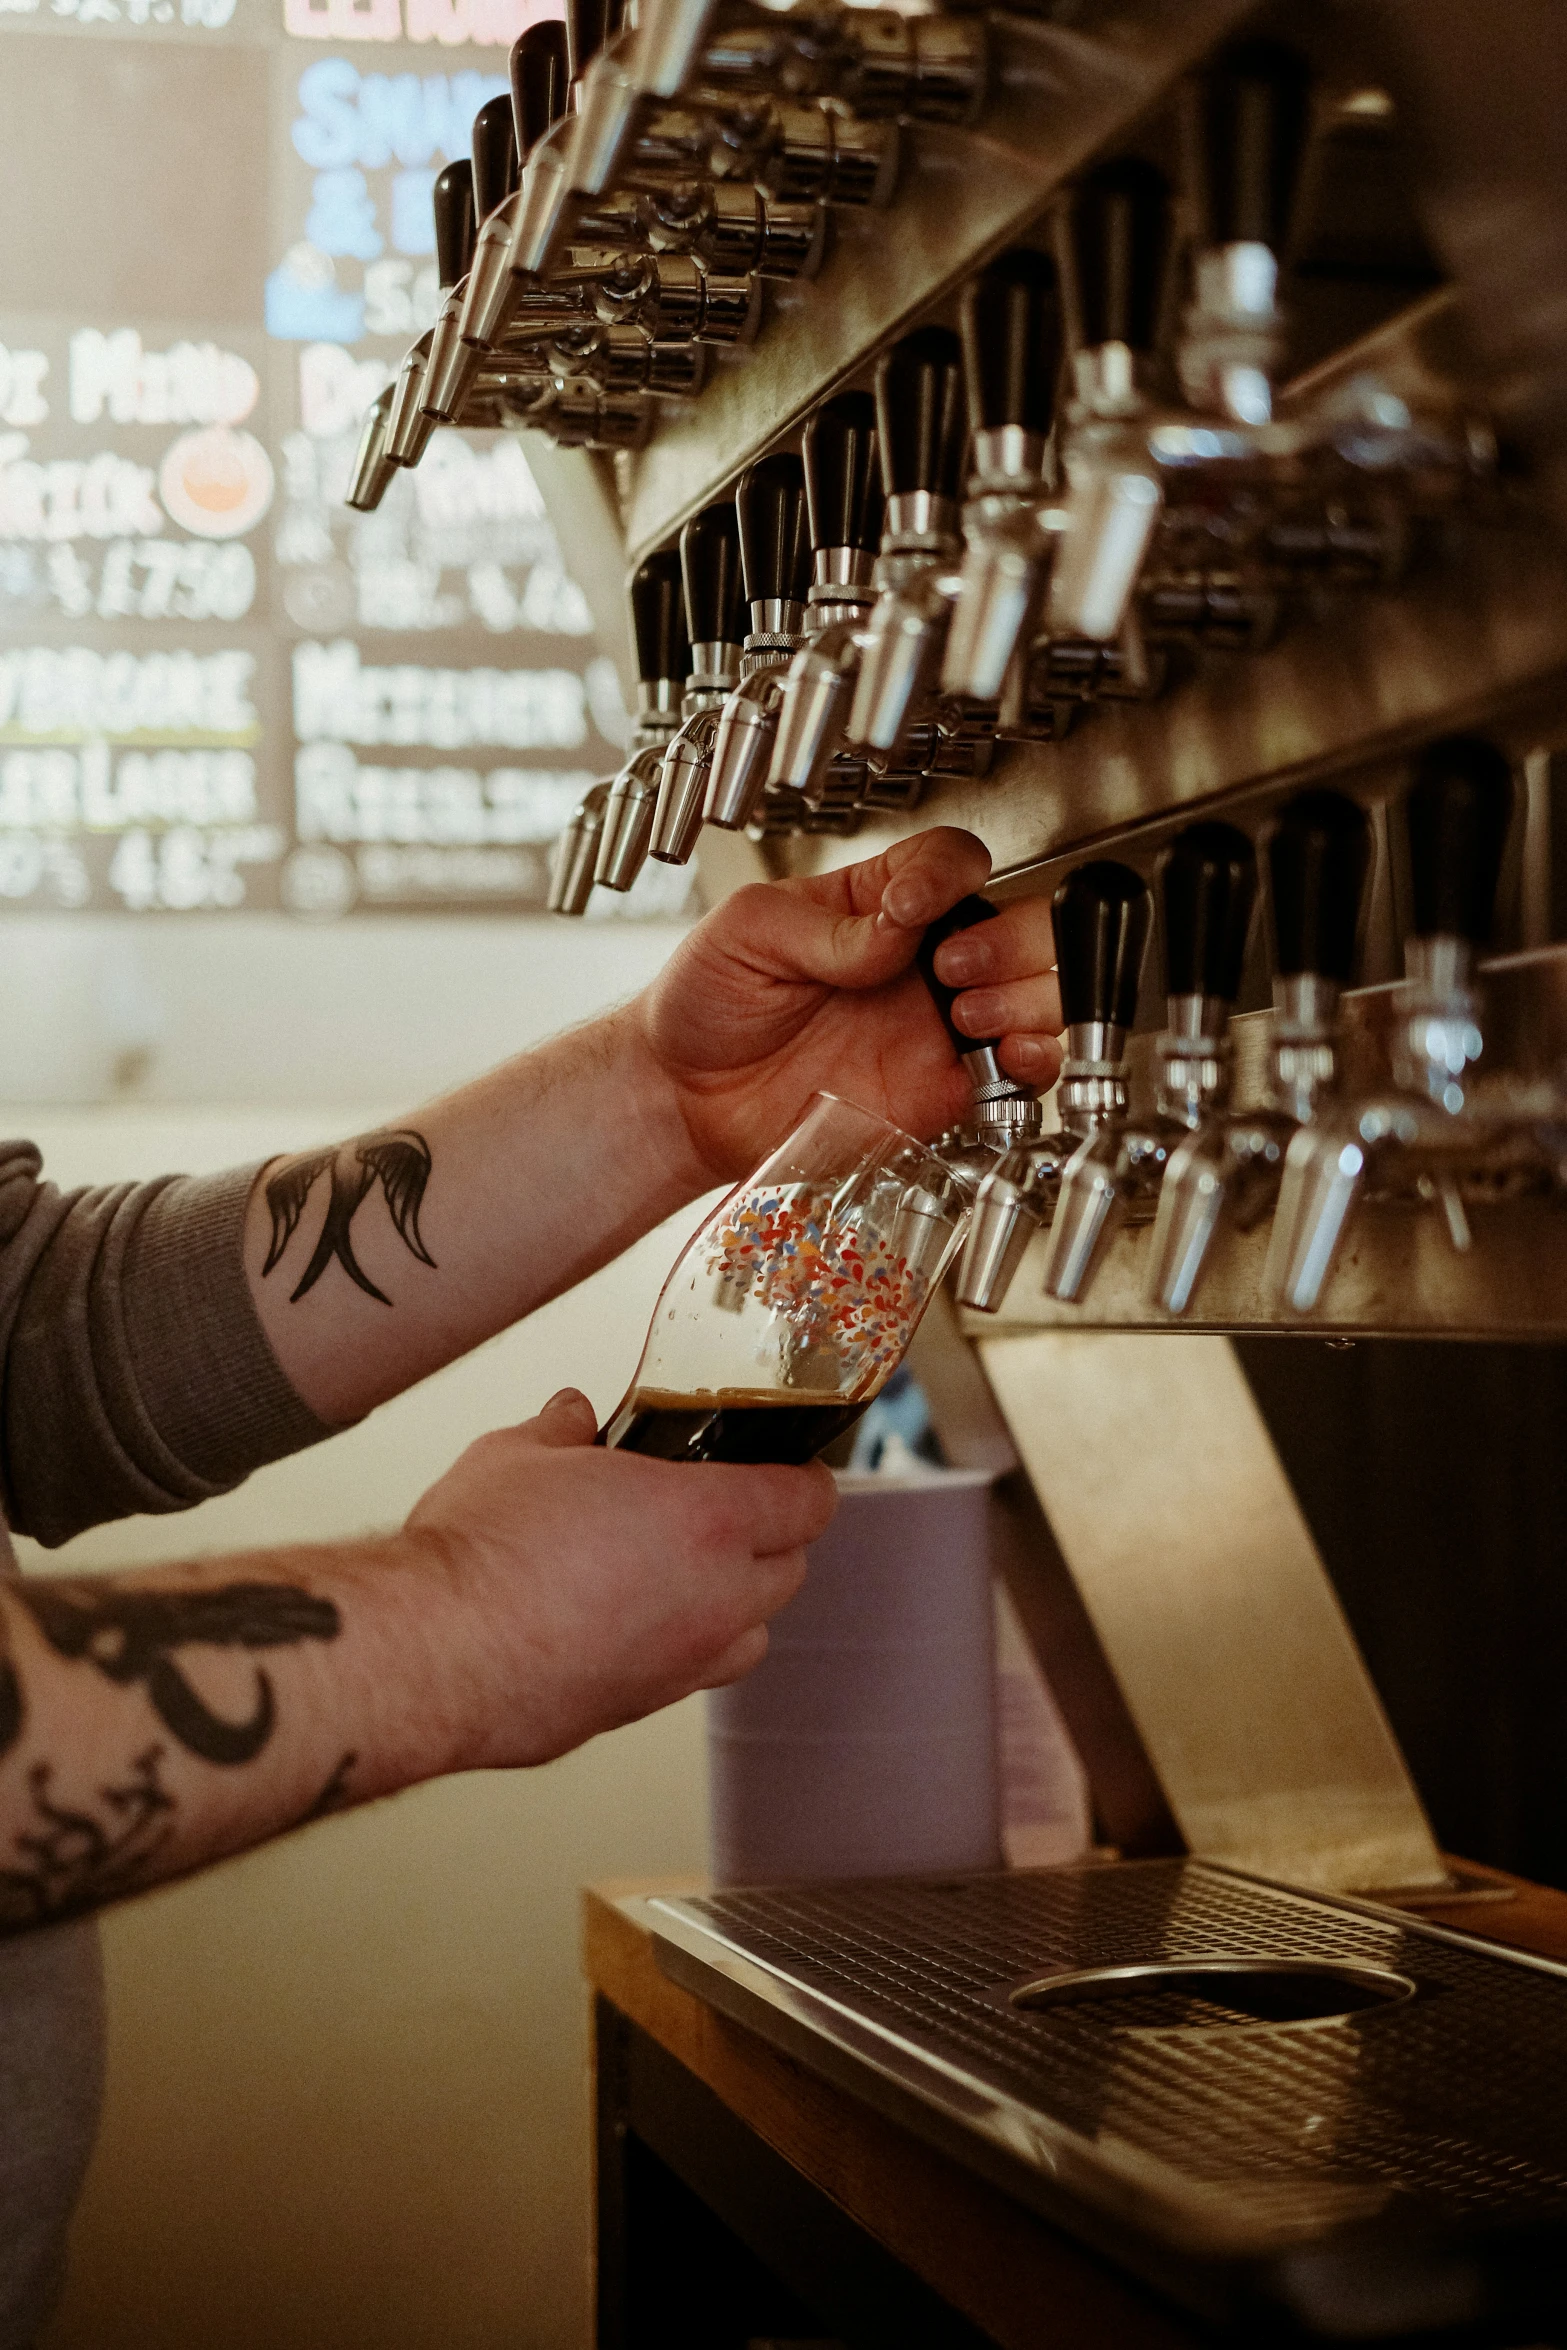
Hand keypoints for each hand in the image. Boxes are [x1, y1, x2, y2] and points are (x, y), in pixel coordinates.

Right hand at [404, 1390, 835, 1767]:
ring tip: (687, 1575)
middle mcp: (712, 1600)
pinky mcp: (635, 1710)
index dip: (803, 1479)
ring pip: (750, 1635)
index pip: (806, 1502)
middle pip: (790, 1571)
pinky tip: (627, 1624)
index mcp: (706, 1521)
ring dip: (736, 1604)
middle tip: (729, 1512)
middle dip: (772, 1539)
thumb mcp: (519, 1454)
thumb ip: (561, 1431)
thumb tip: (572, 1417)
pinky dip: (679, 1649)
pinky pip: (688, 1677)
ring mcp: (679, 1666)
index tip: (790, 1468)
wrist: (432, 1653)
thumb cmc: (480, 1555)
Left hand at [635, 826, 1061, 1177]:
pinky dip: (1035, 1063)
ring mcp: (937, 1030)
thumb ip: (827, 923)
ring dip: (1026, 998)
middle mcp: (922, 965)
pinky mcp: (939, 1094)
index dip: (948, 874)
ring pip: (1039, 999)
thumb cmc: (706, 1004)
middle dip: (1011, 940)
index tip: (909, 905)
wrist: (685, 1099)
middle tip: (952, 964)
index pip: (951, 862)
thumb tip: (896, 926)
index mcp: (880, 906)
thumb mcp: (748, 930)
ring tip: (965, 1011)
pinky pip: (1018, 1079)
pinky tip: (1005, 1054)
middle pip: (1024, 926)